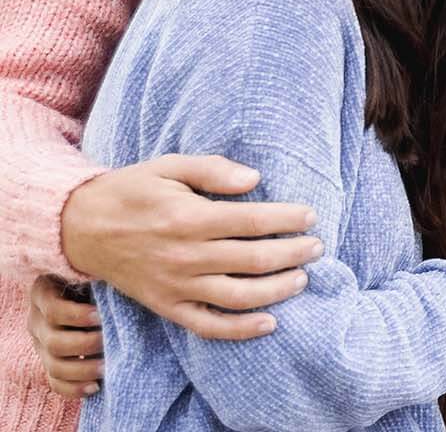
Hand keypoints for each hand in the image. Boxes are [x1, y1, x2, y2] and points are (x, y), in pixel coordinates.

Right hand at [27, 276, 101, 398]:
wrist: (87, 292)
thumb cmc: (96, 277)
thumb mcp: (92, 273)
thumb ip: (101, 278)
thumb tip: (131, 282)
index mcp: (45, 294)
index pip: (52, 310)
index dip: (75, 316)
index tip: (100, 315)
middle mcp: (38, 321)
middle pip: (54, 342)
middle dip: (85, 345)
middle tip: (109, 342)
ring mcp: (42, 345)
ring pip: (54, 366)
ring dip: (83, 369)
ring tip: (107, 368)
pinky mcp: (50, 363)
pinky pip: (55, 383)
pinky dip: (74, 388)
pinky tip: (95, 386)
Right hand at [61, 154, 321, 339]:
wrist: (79, 228)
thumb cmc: (132, 191)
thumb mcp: (169, 166)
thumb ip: (213, 170)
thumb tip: (255, 179)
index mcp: (190, 218)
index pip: (254, 221)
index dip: (289, 219)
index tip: (311, 216)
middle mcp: (186, 256)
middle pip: (255, 260)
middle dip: (294, 254)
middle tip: (316, 247)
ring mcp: (175, 286)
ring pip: (239, 296)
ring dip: (278, 290)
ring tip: (302, 278)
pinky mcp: (166, 306)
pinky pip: (208, 326)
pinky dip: (241, 330)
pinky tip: (270, 323)